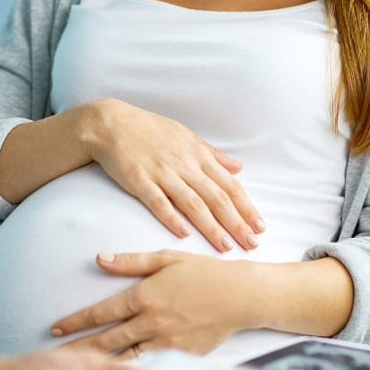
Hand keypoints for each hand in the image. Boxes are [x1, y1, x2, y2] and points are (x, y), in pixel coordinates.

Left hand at [52, 251, 259, 357]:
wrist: (242, 296)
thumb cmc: (205, 274)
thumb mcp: (166, 259)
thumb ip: (130, 262)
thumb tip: (99, 259)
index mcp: (145, 296)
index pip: (101, 312)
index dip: (75, 321)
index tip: (55, 328)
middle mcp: (152, 321)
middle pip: (106, 340)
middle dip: (78, 349)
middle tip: (55, 359)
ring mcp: (166, 342)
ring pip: (125, 359)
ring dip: (99, 367)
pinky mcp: (181, 357)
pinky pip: (151, 368)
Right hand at [81, 99, 264, 251]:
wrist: (110, 123)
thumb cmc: (149, 129)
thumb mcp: (186, 135)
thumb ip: (213, 154)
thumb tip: (239, 166)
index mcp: (198, 155)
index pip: (229, 184)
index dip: (246, 206)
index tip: (259, 226)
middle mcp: (184, 165)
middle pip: (216, 197)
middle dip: (236, 222)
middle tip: (251, 243)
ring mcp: (162, 173)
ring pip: (192, 203)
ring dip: (211, 226)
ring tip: (225, 246)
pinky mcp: (139, 179)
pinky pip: (158, 202)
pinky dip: (172, 218)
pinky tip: (184, 234)